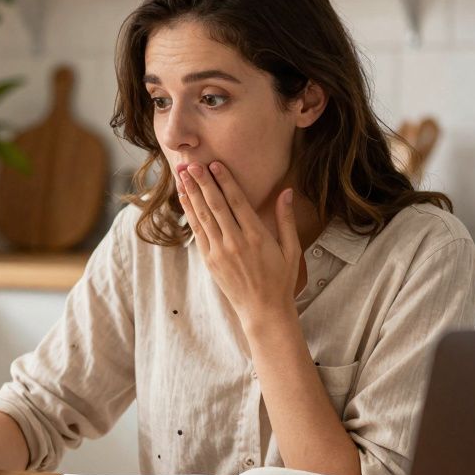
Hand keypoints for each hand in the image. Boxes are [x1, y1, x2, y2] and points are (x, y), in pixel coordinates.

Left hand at [176, 161, 301, 326]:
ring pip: (203, 217)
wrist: (263, 311)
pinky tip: (185, 199)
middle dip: (202, 182)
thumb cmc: (281, 280)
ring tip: (183, 175)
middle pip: (215, 205)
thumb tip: (287, 192)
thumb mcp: (291, 249)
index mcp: (257, 236)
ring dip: (192, 194)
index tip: (215, 164)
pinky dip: (190, 214)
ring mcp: (220, 252)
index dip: (225, 181)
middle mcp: (235, 242)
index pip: (237, 202)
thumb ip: (286, 219)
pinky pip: (198, 232)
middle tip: (192, 163)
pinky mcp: (210, 261)